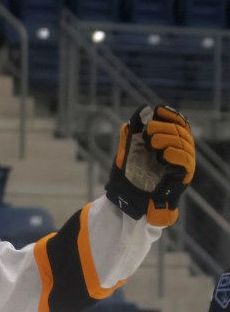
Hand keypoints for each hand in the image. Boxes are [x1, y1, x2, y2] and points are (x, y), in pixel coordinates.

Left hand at [104, 104, 194, 226]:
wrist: (130, 201)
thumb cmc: (129, 178)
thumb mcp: (126, 152)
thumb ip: (131, 134)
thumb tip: (140, 111)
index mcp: (169, 142)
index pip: (177, 123)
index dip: (170, 114)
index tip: (158, 109)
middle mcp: (179, 151)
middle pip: (179, 131)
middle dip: (163, 127)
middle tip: (148, 131)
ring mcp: (183, 163)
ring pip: (183, 143)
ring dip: (167, 139)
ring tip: (152, 143)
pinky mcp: (182, 176)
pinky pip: (185, 161)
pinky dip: (174, 154)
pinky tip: (162, 155)